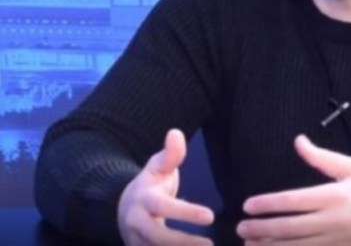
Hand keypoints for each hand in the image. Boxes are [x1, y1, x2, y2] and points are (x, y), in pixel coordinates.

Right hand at [117, 129, 214, 244]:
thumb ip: (170, 154)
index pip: (164, 207)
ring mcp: (136, 241)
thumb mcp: (158, 166)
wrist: (122, 208)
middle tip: (211, 244)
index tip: (210, 216)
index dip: (186, 213)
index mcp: (144, 198)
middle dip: (184, 243)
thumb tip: (176, 132)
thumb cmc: (149, 184)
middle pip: (157, 237)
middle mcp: (137, 222)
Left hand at [237, 135, 350, 244]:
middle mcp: (330, 221)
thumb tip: (298, 141)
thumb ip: (322, 157)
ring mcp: (333, 242)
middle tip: (241, 227)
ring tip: (249, 243)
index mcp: (332, 196)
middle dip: (261, 228)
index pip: (293, 200)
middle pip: (288, 227)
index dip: (268, 204)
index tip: (248, 205)